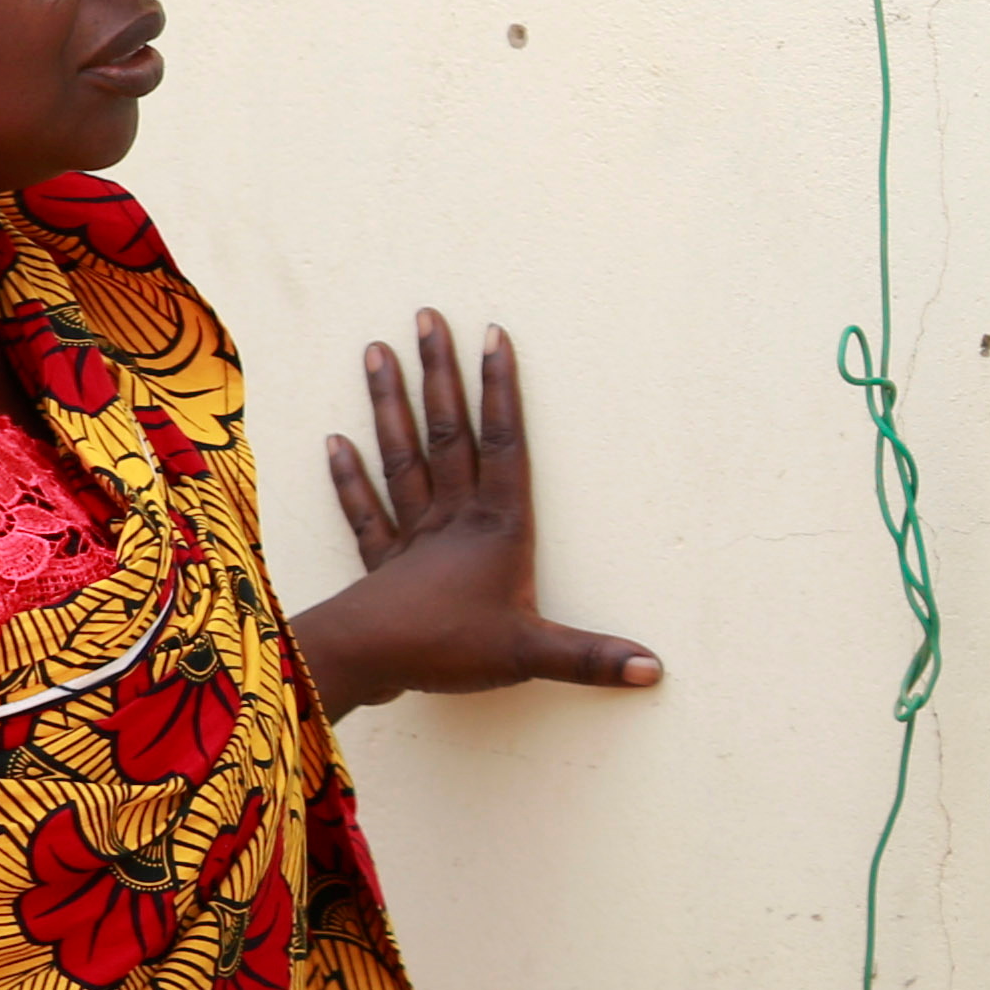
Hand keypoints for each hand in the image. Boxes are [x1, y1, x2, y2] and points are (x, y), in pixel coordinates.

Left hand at [295, 311, 661, 710]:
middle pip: (446, 433)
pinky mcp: (380, 563)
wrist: (362, 664)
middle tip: (426, 318)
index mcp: (495, 528)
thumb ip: (590, 658)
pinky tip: (335, 440)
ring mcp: (411, 536)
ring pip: (401, 456)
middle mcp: (452, 518)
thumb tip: (654, 670)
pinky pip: (365, 510)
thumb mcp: (528, 654)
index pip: (504, 445)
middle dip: (439, 374)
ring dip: (389, 404)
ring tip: (377, 352)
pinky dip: (349, 476)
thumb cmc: (444, 649)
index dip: (501, 390)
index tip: (493, 335)